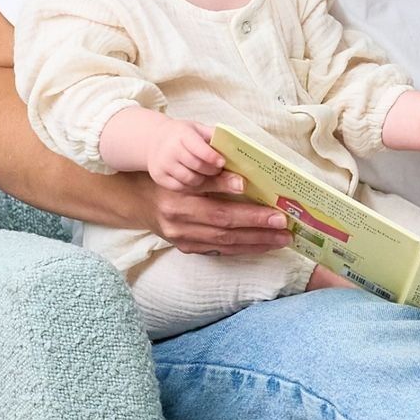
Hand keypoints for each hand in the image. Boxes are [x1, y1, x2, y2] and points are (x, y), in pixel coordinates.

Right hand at [118, 167, 293, 256]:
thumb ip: (211, 171)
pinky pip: (220, 250)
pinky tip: (263, 245)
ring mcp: (182, 236)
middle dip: (256, 223)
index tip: (259, 193)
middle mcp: (178, 217)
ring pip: (225, 241)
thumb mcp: (184, 168)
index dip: (234, 192)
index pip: (210, 193)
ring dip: (257, 241)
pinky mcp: (187, 248)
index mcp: (178, 192)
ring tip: (281, 238)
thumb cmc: (169, 179)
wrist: (137, 202)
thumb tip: (250, 171)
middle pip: (223, 222)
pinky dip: (244, 248)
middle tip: (282, 221)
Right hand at [144, 119, 229, 191]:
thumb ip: (215, 137)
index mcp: (182, 134)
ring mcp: (164, 165)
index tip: (222, 162)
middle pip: (197, 166)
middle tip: (220, 170)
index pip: (198, 147)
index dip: (211, 156)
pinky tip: (197, 181)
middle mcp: (170, 150)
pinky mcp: (160, 178)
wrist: (154, 140)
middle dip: (213, 171)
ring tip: (209, 175)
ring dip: (205, 180)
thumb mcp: (198, 129)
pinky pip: (182, 188)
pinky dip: (193, 187)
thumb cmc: (182, 136)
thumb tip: (237, 149)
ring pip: (191, 180)